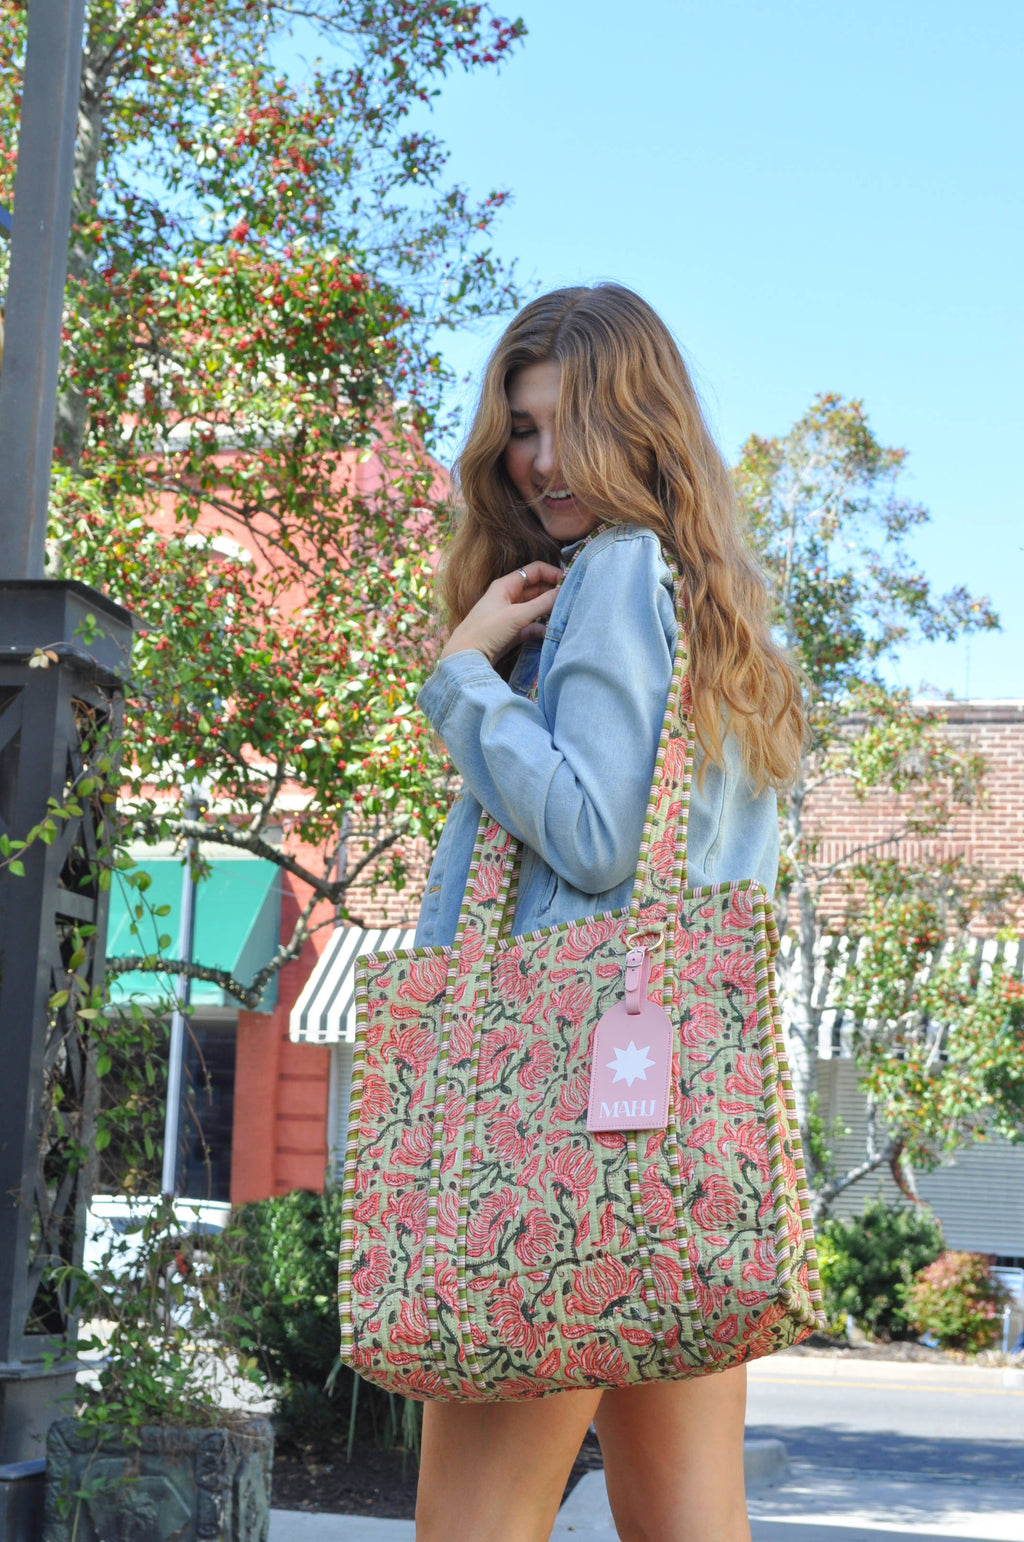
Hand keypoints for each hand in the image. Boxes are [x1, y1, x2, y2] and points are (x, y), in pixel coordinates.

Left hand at [440, 562, 562, 664]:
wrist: (466, 657)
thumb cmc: (487, 631)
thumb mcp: (517, 615)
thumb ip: (542, 604)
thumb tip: (564, 593)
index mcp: (506, 585)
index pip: (534, 570)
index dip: (552, 573)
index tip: (569, 583)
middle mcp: (509, 597)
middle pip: (537, 589)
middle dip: (553, 593)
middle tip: (571, 600)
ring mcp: (510, 615)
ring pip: (536, 608)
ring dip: (549, 611)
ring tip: (565, 615)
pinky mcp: (512, 632)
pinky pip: (532, 625)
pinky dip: (541, 627)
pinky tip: (550, 632)